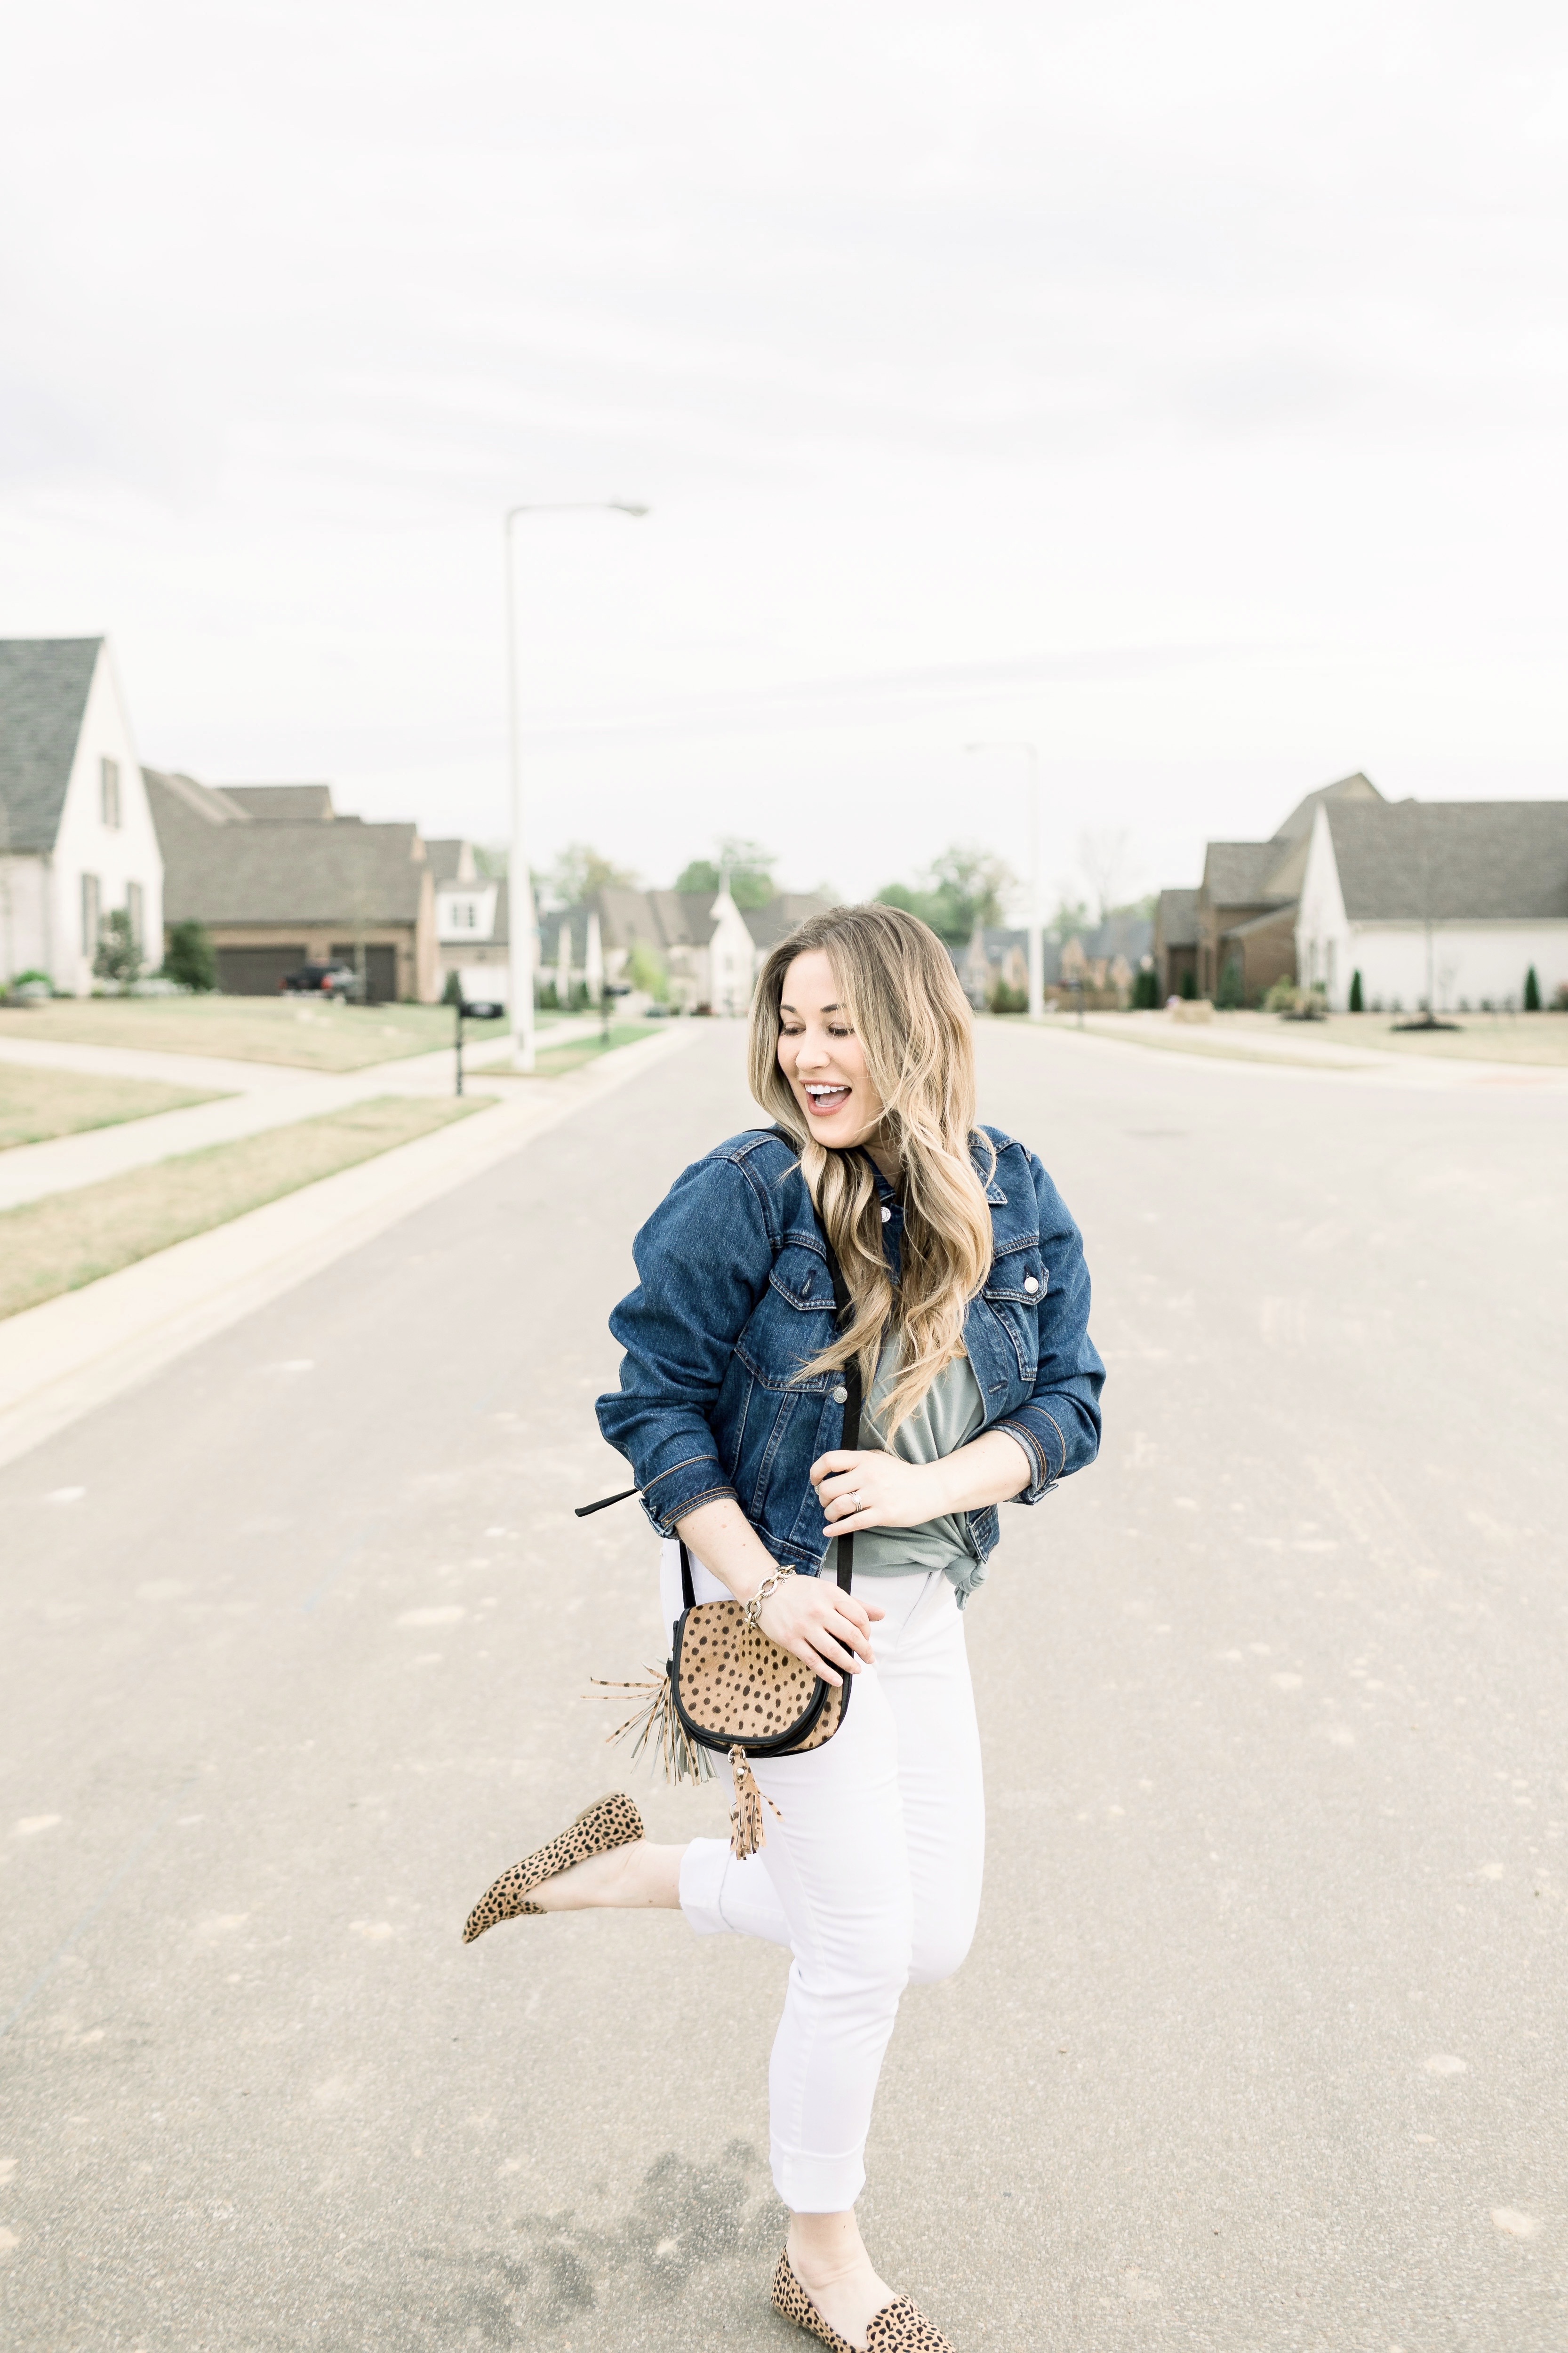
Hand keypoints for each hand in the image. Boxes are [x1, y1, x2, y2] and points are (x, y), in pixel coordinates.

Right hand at [752, 1570, 883, 1688]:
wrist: (765, 1590)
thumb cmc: (800, 1591)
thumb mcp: (829, 1590)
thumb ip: (856, 1603)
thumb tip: (882, 1614)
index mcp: (831, 1595)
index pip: (859, 1616)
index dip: (868, 1631)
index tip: (867, 1638)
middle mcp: (819, 1610)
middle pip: (850, 1634)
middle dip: (864, 1650)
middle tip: (869, 1658)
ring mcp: (804, 1626)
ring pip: (834, 1650)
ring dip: (849, 1664)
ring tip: (857, 1669)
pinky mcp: (790, 1640)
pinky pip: (813, 1661)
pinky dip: (827, 1673)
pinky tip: (837, 1679)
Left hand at [810, 1448, 945, 1533]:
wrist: (930, 1488)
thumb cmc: (901, 1475)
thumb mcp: (879, 1459)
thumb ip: (857, 1462)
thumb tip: (831, 1470)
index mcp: (865, 1459)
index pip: (830, 1460)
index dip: (816, 1472)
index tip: (815, 1481)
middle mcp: (868, 1475)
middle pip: (829, 1487)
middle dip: (822, 1498)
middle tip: (826, 1501)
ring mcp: (876, 1495)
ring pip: (838, 1506)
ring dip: (829, 1513)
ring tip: (832, 1515)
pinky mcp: (883, 1514)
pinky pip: (852, 1523)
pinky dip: (836, 1529)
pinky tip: (829, 1531)